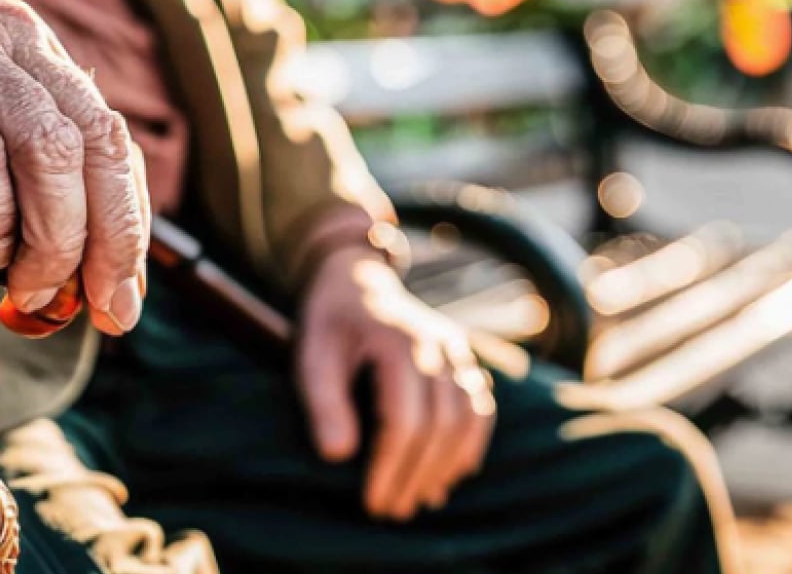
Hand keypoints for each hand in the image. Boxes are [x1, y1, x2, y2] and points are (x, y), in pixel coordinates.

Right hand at [0, 0, 147, 333]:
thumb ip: (2, 165)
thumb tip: (58, 270)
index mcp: (30, 52)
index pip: (111, 143)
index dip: (129, 227)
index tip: (120, 296)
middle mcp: (6, 43)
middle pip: (97, 147)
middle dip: (109, 243)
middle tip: (98, 310)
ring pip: (48, 150)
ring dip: (53, 239)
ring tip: (28, 290)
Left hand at [296, 246, 494, 519]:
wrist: (356, 280)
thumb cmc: (328, 323)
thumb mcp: (310, 355)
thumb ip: (322, 402)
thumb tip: (338, 456)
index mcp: (398, 342)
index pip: (405, 421)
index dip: (391, 468)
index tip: (372, 503)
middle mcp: (437, 344)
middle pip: (441, 425)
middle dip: (417, 476)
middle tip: (392, 511)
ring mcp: (457, 349)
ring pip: (469, 419)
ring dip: (447, 467)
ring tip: (418, 499)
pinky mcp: (465, 357)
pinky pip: (481, 406)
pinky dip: (471, 444)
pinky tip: (452, 474)